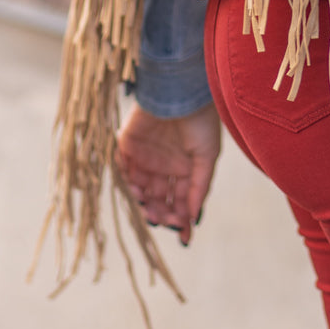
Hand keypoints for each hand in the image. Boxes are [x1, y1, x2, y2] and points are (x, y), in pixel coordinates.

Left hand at [116, 102, 221, 243]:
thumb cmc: (201, 120)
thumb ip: (199, 187)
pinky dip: (126, 184)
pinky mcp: (126, 145)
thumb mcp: (208, 156)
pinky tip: (135, 193)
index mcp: (184, 168)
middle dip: (160, 213)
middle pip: (159, 200)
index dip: (181, 220)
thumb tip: (193, 218)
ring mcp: (144, 157)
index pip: (180, 201)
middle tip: (162, 220)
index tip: (184, 238)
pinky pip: (122, 170)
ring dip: (142, 204)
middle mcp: (164, 166)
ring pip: (139, 190)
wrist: (181, 90)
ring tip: (148, 209)